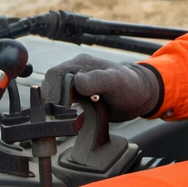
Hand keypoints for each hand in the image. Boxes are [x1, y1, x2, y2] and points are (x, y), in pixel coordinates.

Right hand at [42, 54, 161, 121]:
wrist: (139, 98)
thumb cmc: (130, 87)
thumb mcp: (116, 81)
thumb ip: (98, 79)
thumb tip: (77, 81)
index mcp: (79, 64)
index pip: (54, 75)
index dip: (54, 92)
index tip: (62, 109)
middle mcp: (72, 73)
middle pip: (49, 86)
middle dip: (52, 103)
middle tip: (61, 119)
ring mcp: (72, 86)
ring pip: (51, 97)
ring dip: (54, 110)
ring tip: (64, 121)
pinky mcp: (74, 99)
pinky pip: (58, 105)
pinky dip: (58, 115)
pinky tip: (66, 122)